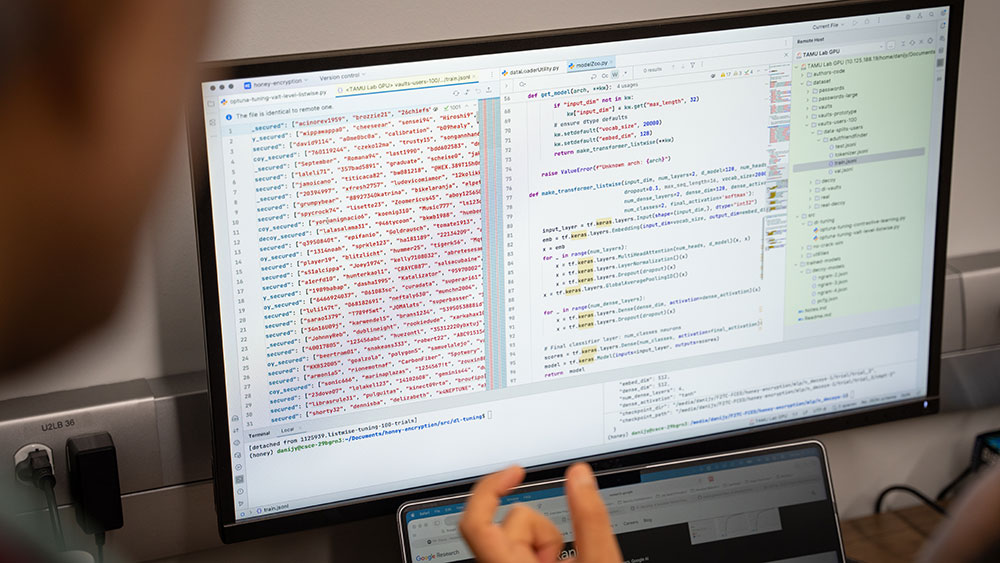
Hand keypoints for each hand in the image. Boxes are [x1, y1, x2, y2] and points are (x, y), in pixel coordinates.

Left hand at [458, 463, 622, 562]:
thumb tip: (579, 478)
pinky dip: (539, 558)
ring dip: (543, 547)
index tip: (516, 472)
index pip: (476, 521)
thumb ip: (590, 519)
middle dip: (542, 530)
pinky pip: (520, 557)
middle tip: (563, 555)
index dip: (492, 488)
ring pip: (517, 541)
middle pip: (510, 526)